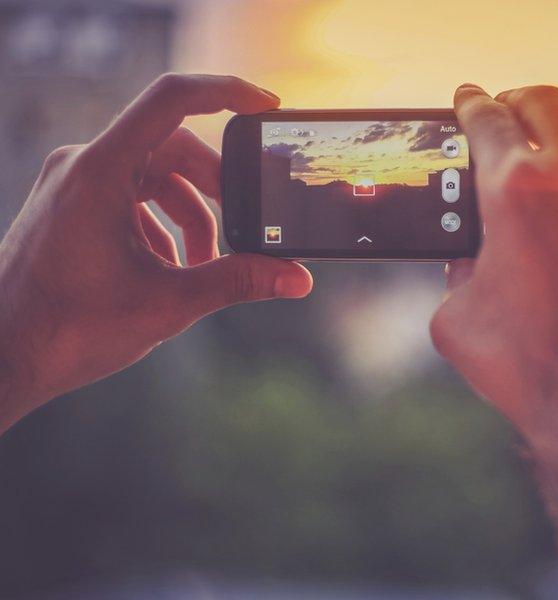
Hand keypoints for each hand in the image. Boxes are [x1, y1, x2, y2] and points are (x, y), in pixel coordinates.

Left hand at [0, 74, 312, 431]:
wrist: (3, 357)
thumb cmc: (67, 329)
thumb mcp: (168, 303)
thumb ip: (238, 281)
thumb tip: (297, 278)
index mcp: (101, 172)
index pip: (171, 101)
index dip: (226, 92)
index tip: (267, 107)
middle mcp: (83, 165)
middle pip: (173, 148)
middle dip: (218, 190)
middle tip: (246, 230)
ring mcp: (74, 183)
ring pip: (155, 176)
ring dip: (192, 215)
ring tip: (206, 266)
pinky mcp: (72, 203)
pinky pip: (132, 195)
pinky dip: (163, 224)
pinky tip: (170, 269)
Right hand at [430, 85, 557, 598]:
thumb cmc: (528, 369)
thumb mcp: (457, 318)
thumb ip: (456, 270)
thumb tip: (472, 256)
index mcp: (516, 191)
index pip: (487, 119)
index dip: (469, 104)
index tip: (466, 99)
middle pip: (547, 103)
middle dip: (517, 101)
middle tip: (503, 114)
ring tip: (540, 222)